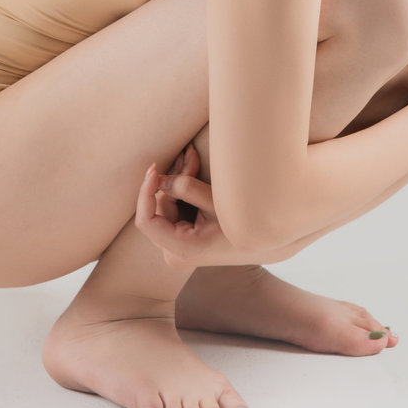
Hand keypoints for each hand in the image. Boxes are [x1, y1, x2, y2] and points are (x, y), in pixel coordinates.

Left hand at [135, 141, 260, 268]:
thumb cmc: (242, 223)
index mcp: (181, 248)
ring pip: (167, 207)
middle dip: (172, 179)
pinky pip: (174, 211)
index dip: (145, 193)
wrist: (261, 244)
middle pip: (159, 209)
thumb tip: (159, 178)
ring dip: (178, 182)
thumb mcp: (215, 203)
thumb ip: (187, 189)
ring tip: (194, 158)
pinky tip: (193, 171)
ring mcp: (176, 249)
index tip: (154, 169)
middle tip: (190, 153)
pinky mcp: (181, 241)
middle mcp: (173, 253)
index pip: (146, 221)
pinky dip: (182, 193)